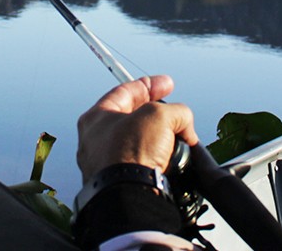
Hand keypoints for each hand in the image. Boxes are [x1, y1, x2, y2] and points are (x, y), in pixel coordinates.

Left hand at [76, 75, 197, 181]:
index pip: (126, 92)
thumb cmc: (130, 154)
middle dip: (160, 115)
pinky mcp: (120, 183)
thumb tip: (185, 125)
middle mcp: (96, 141)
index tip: (167, 84)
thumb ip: (175, 111)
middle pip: (134, 118)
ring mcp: (106, 164)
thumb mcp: (159, 116)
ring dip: (162, 140)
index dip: (150, 84)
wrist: (128, 196)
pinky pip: (143, 165)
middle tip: (177, 115)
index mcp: (96, 118)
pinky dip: (159, 161)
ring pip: (140, 143)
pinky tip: (171, 162)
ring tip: (178, 141)